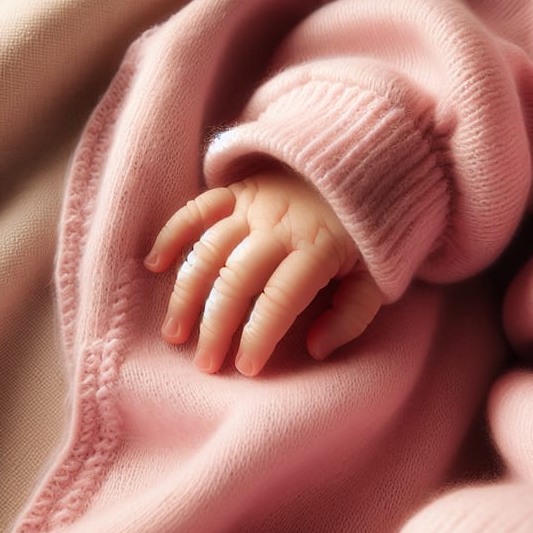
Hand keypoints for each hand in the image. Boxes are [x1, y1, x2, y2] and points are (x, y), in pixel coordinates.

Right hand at [143, 170, 381, 375]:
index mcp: (315, 249)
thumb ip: (352, 315)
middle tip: (204, 363)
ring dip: (186, 292)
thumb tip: (316, 349)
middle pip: (236, 279)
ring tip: (174, 332)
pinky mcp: (237, 190)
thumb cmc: (366, 231)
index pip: (279, 299)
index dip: (259, 336)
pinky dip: (173, 234)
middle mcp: (278, 226)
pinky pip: (197, 209)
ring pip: (208, 250)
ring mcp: (253, 205)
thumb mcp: (376, 276)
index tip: (245, 368)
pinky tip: (155, 264)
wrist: (360, 164)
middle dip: (215, 326)